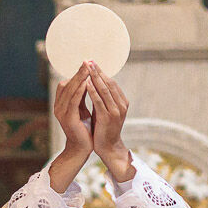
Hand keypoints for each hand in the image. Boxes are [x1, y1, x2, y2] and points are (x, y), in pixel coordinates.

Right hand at [48, 66, 95, 189]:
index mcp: (61, 104)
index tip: (87, 65)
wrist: (82, 148)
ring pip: (70, 90)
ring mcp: (61, 112)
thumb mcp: (82, 109)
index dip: (76, 74)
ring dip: (80, 78)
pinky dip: (80, 91)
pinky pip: (73, 101)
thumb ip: (82, 96)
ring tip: (88, 69)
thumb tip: (87, 80)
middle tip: (88, 61)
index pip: (66, 84)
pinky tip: (87, 83)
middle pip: (67, 84)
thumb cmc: (84, 129)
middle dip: (79, 73)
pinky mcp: (68, 118)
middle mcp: (58, 106)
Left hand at [88, 67, 133, 181]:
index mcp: (122, 102)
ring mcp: (116, 111)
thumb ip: (103, 98)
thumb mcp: (105, 110)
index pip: (112, 82)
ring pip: (104, 90)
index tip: (92, 63)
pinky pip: (99, 100)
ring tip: (86, 68)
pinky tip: (85, 83)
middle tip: (89, 60)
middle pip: (109, 83)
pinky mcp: (108, 117)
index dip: (102, 72)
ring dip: (95, 77)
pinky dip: (92, 90)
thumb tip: (95, 82)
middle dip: (98, 71)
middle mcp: (121, 105)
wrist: (107, 147)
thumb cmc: (104, 128)